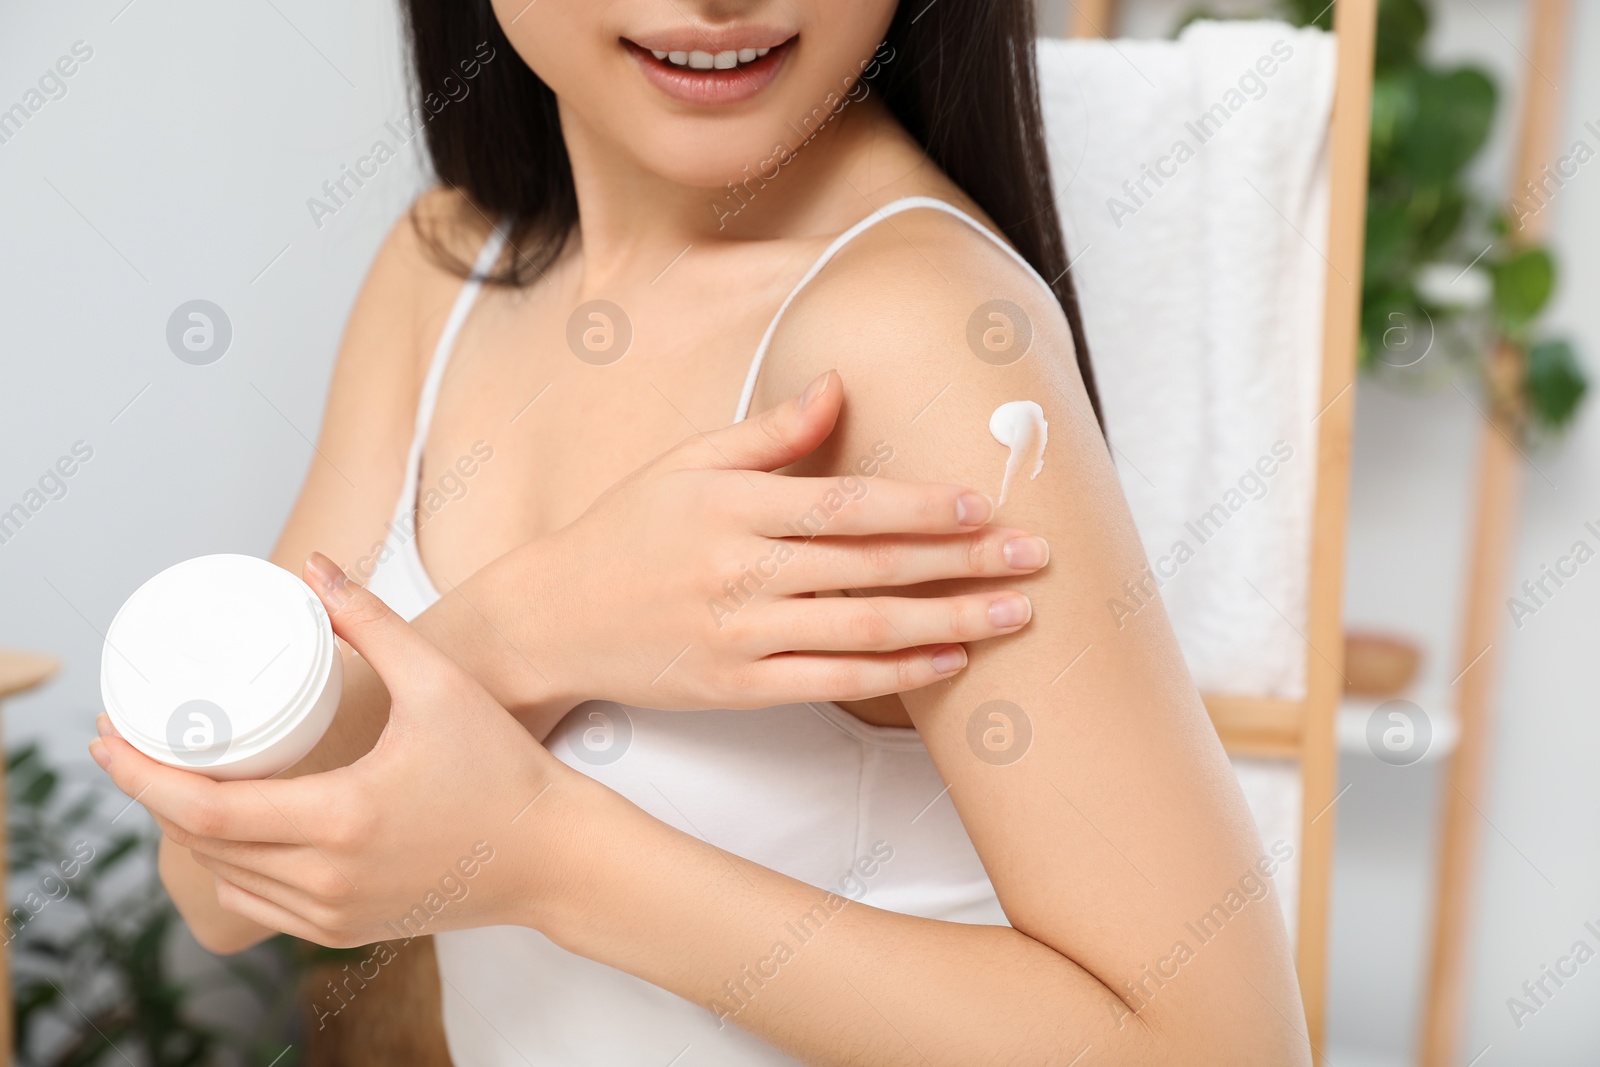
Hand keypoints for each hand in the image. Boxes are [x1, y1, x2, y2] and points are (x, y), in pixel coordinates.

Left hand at [91, 556, 576, 947]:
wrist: (552, 854)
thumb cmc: (503, 769)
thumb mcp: (440, 685)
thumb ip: (373, 623)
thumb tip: (316, 568)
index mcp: (343, 819)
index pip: (206, 810)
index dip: (143, 777)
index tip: (110, 741)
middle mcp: (329, 878)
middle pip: (202, 843)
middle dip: (154, 794)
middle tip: (131, 744)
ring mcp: (335, 913)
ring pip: (225, 876)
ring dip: (189, 830)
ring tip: (174, 778)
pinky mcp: (346, 929)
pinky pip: (259, 903)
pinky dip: (230, 866)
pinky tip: (229, 831)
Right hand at [501, 371, 1051, 712]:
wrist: (552, 619)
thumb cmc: (624, 531)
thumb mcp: (687, 463)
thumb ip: (769, 432)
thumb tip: (838, 386)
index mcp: (733, 506)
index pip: (849, 505)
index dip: (923, 507)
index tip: (983, 504)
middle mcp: (742, 571)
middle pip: (875, 567)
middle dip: (965, 562)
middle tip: (1034, 557)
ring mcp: (742, 636)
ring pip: (868, 629)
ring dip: (952, 621)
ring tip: (1014, 615)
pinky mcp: (739, 688)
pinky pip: (834, 682)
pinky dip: (898, 674)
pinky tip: (948, 660)